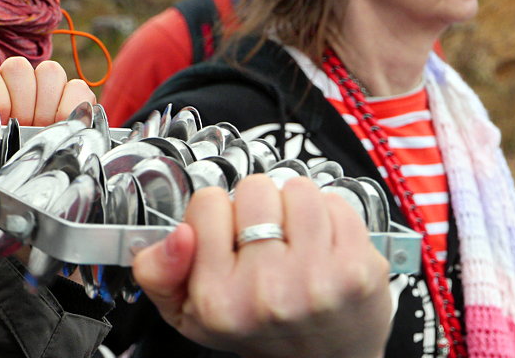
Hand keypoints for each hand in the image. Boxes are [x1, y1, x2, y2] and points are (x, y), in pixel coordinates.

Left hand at [0, 58, 94, 124]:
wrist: (14, 196)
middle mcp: (15, 88)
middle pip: (19, 67)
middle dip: (20, 101)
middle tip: (19, 126)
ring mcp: (47, 93)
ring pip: (50, 71)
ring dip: (45, 102)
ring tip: (40, 127)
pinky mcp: (76, 103)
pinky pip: (80, 87)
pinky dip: (74, 104)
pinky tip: (62, 125)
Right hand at [133, 175, 390, 357]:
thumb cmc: (257, 326)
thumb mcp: (186, 310)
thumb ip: (157, 269)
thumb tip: (179, 233)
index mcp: (218, 300)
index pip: (208, 202)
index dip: (219, 216)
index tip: (230, 242)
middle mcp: (267, 292)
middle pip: (254, 189)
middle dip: (258, 207)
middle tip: (267, 242)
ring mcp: (317, 280)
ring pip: (296, 188)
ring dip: (295, 207)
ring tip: (296, 240)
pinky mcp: (357, 269)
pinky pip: (335, 201)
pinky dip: (329, 215)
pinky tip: (324, 245)